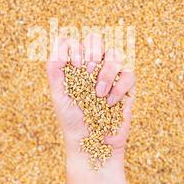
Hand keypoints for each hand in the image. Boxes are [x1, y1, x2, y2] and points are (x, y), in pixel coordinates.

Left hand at [47, 34, 135, 160]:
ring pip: (115, 53)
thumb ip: (54, 69)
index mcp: (74, 65)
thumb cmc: (72, 120)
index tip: (74, 66)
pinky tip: (110, 103)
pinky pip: (129, 73)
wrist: (91, 144)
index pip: (73, 41)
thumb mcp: (58, 95)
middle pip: (95, 39)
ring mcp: (111, 74)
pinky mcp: (127, 86)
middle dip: (92, 52)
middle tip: (86, 72)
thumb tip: (59, 44)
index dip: (75, 47)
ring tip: (98, 94)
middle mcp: (93, 65)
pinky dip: (119, 87)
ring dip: (106, 72)